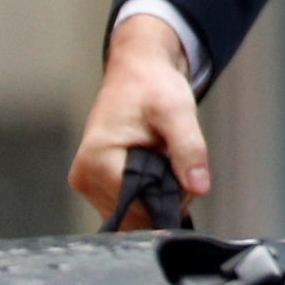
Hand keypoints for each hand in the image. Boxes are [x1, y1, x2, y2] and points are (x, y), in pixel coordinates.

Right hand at [69, 14, 210, 228]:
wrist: (138, 70)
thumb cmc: (151, 85)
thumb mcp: (177, 112)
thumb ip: (189, 149)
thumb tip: (198, 188)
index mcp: (97, 161)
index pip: (138, 206)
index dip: (170, 197)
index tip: (186, 174)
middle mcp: (85, 177)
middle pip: (135, 214)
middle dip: (166, 197)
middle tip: (180, 163)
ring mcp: (89, 183)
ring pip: (134, 213)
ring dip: (159, 195)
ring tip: (167, 160)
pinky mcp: (99, 183)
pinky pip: (130, 204)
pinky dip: (151, 192)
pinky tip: (159, 167)